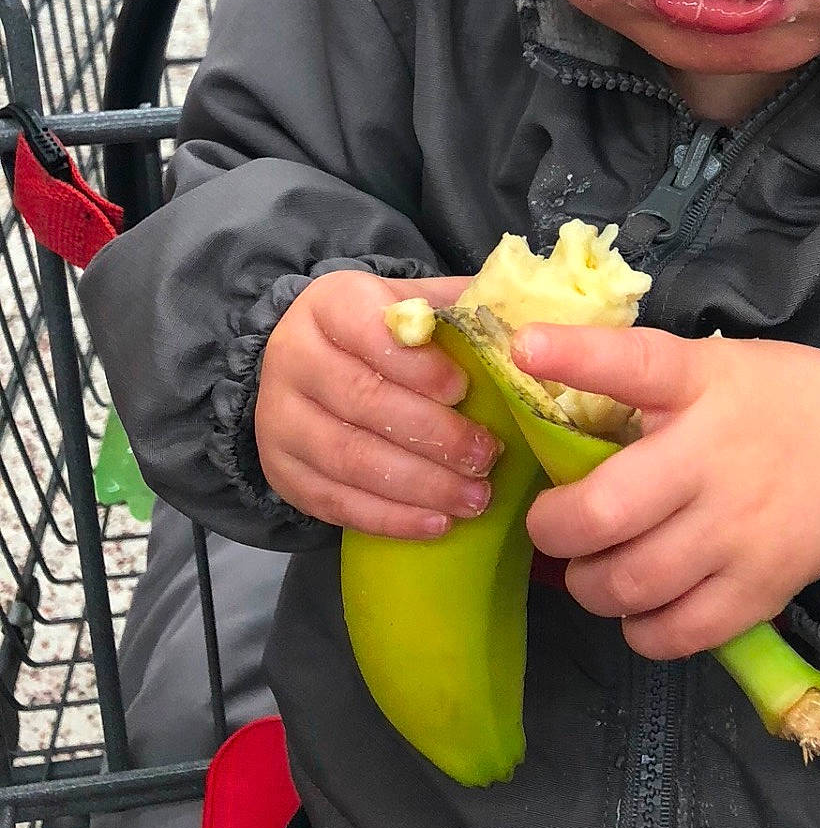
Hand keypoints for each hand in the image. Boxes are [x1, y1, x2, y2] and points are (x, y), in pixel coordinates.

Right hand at [254, 269, 499, 537]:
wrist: (310, 361)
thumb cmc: (383, 332)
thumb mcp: (415, 303)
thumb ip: (462, 310)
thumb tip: (530, 329)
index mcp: (330, 304)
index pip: (368, 331)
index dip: (417, 364)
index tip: (462, 389)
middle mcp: (294, 357)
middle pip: (362, 401)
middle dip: (432, 435)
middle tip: (487, 457)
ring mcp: (280, 418)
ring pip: (348, 458)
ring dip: (419, 485)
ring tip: (474, 498)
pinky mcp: (282, 471)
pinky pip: (333, 503)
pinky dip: (389, 518)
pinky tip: (436, 524)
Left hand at [515, 326, 819, 659]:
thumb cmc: (774, 403)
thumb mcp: (715, 369)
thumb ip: (644, 388)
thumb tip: (544, 403)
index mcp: (701, 384)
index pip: (635, 364)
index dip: (578, 356)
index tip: (527, 348)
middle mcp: (715, 457)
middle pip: (607, 510)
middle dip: (555, 528)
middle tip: (553, 524)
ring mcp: (739, 531)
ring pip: (630, 583)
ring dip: (589, 584)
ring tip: (593, 568)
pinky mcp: (761, 590)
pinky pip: (676, 632)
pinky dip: (640, 629)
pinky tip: (640, 606)